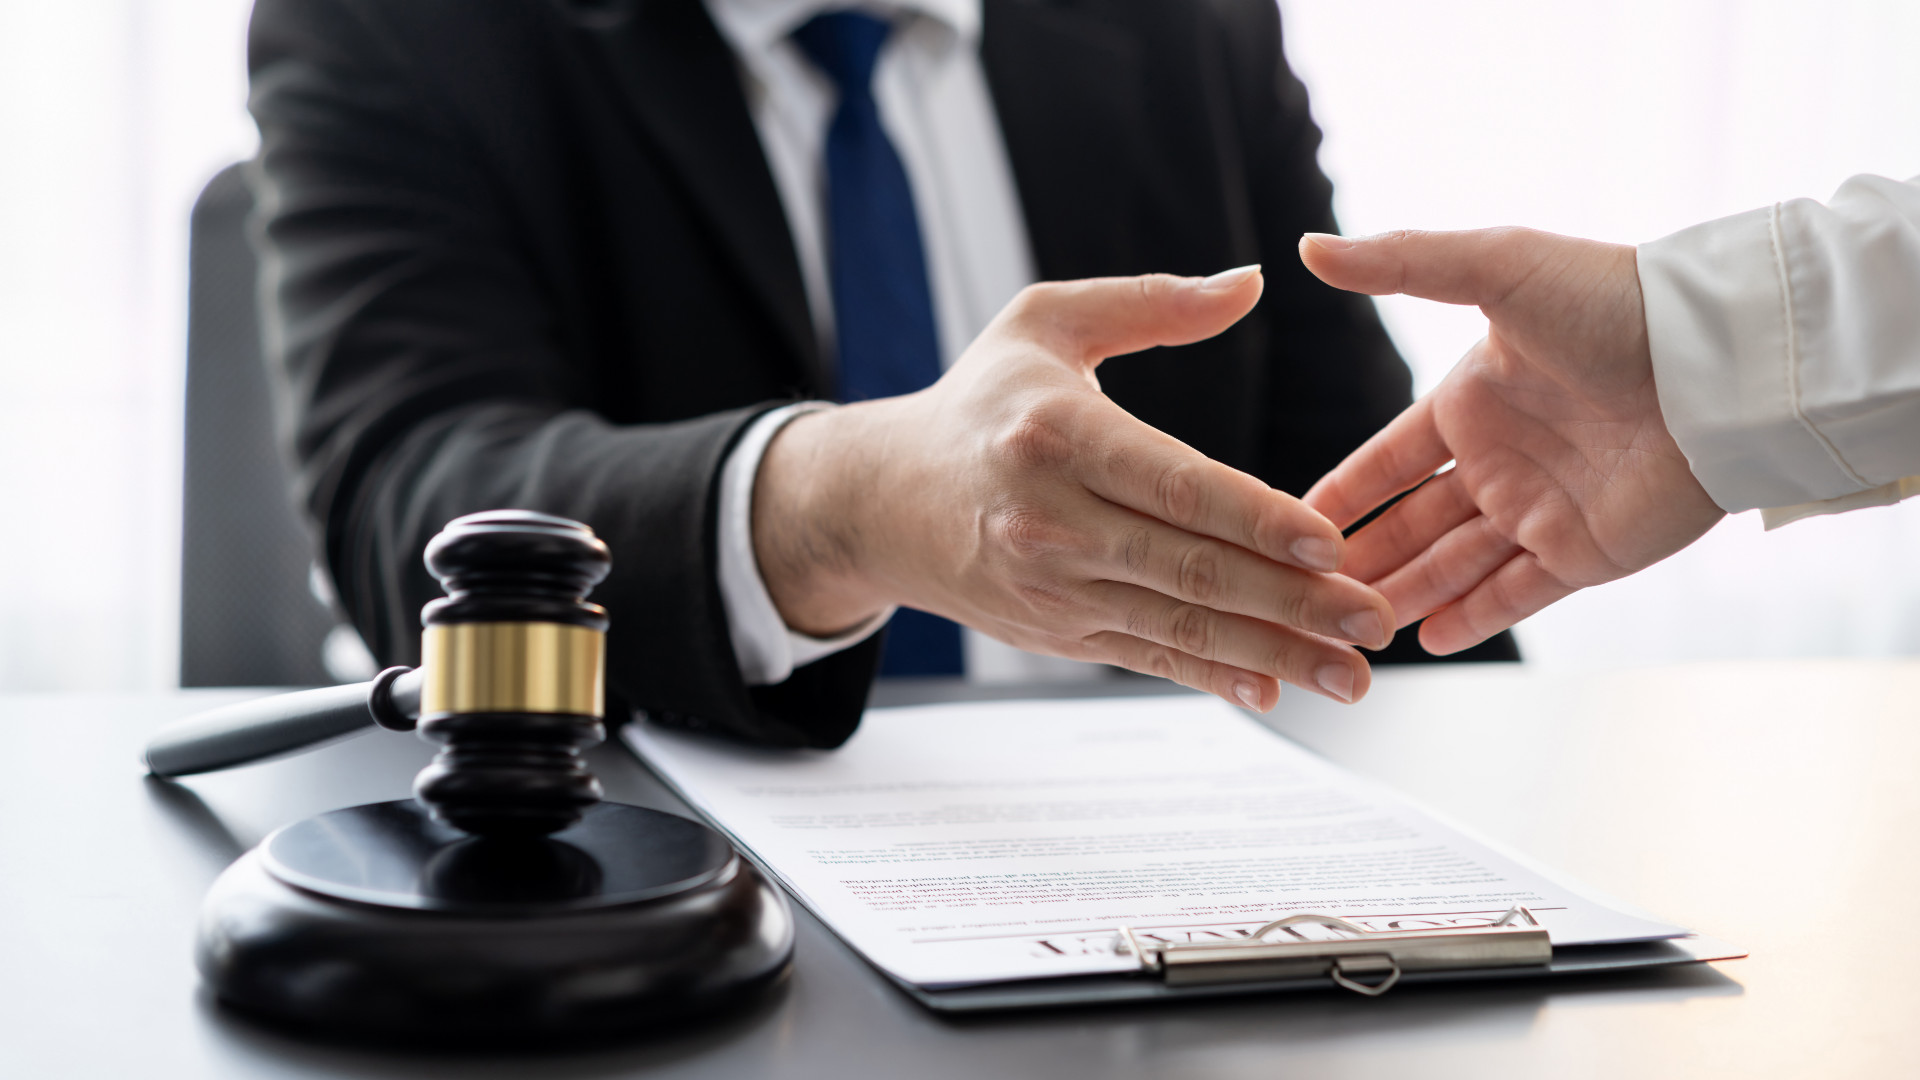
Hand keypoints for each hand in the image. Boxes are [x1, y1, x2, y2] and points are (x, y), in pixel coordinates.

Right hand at [753, 269, 1397, 708]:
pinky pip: (1147, 657)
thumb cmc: (978, 401)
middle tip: (1372, 618)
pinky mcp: (1055, 630)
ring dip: (1272, 653)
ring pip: (1178, 625)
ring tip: (1351, 674)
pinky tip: (1274, 687)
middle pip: (1189, 567)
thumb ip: (1151, 302)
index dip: (1256, 517)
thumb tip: (1250, 282)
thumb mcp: (1045, 323)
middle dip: (1291, 601)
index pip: (1173, 483)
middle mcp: (1049, 519)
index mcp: (1056, 433)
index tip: (1330, 541)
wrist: (882, 500)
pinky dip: (1212, 676)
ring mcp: (1051, 586)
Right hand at [1298, 229, 1725, 654]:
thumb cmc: (1612, 302)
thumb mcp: (1495, 266)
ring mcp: (1543, 508)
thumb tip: (1311, 248)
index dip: (1344, 491)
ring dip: (1405, 594)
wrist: (1715, 360)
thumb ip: (1400, 262)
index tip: (1293, 520)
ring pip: (1454, 565)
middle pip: (1414, 522)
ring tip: (1352, 627)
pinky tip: (1426, 639)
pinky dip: (1473, 619)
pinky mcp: (1587, 552)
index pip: (1389, 458)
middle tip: (1307, 589)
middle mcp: (1502, 458)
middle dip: (1363, 557)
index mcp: (1473, 399)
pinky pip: (1517, 595)